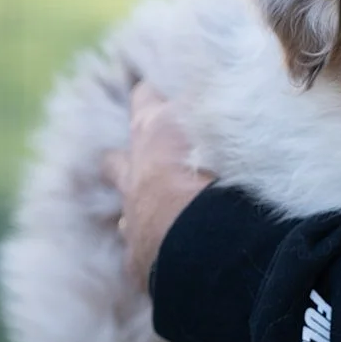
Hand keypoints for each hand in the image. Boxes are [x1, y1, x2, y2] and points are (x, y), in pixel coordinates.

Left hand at [102, 81, 211, 287]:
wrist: (210, 244)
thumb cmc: (221, 174)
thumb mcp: (224, 125)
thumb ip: (219, 107)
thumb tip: (221, 79)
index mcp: (154, 133)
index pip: (145, 99)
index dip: (149, 94)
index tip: (153, 89)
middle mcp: (134, 176)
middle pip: (116, 162)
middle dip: (124, 159)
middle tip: (134, 157)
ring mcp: (133, 222)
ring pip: (126, 212)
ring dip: (139, 211)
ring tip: (155, 215)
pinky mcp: (139, 262)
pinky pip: (141, 255)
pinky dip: (154, 253)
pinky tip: (169, 259)